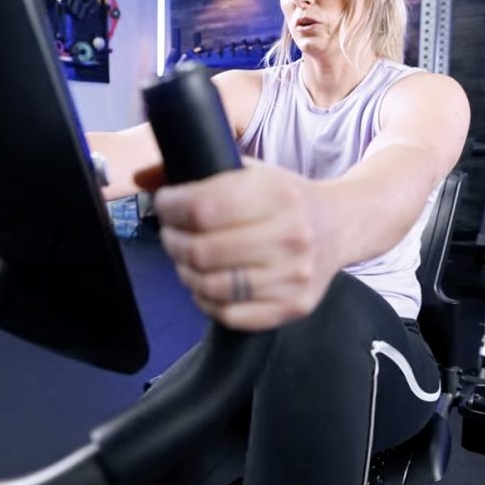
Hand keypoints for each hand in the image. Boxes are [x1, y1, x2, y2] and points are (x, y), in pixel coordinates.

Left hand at [150, 160, 339, 330]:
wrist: (340, 226)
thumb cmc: (287, 198)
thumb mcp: (253, 171)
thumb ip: (202, 169)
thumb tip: (144, 176)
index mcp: (278, 195)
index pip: (204, 207)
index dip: (171, 207)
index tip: (164, 204)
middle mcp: (290, 236)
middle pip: (202, 250)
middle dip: (172, 240)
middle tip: (171, 234)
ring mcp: (293, 276)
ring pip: (212, 285)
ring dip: (185, 272)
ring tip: (185, 258)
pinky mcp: (293, 307)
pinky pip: (230, 314)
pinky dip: (206, 300)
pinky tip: (205, 283)